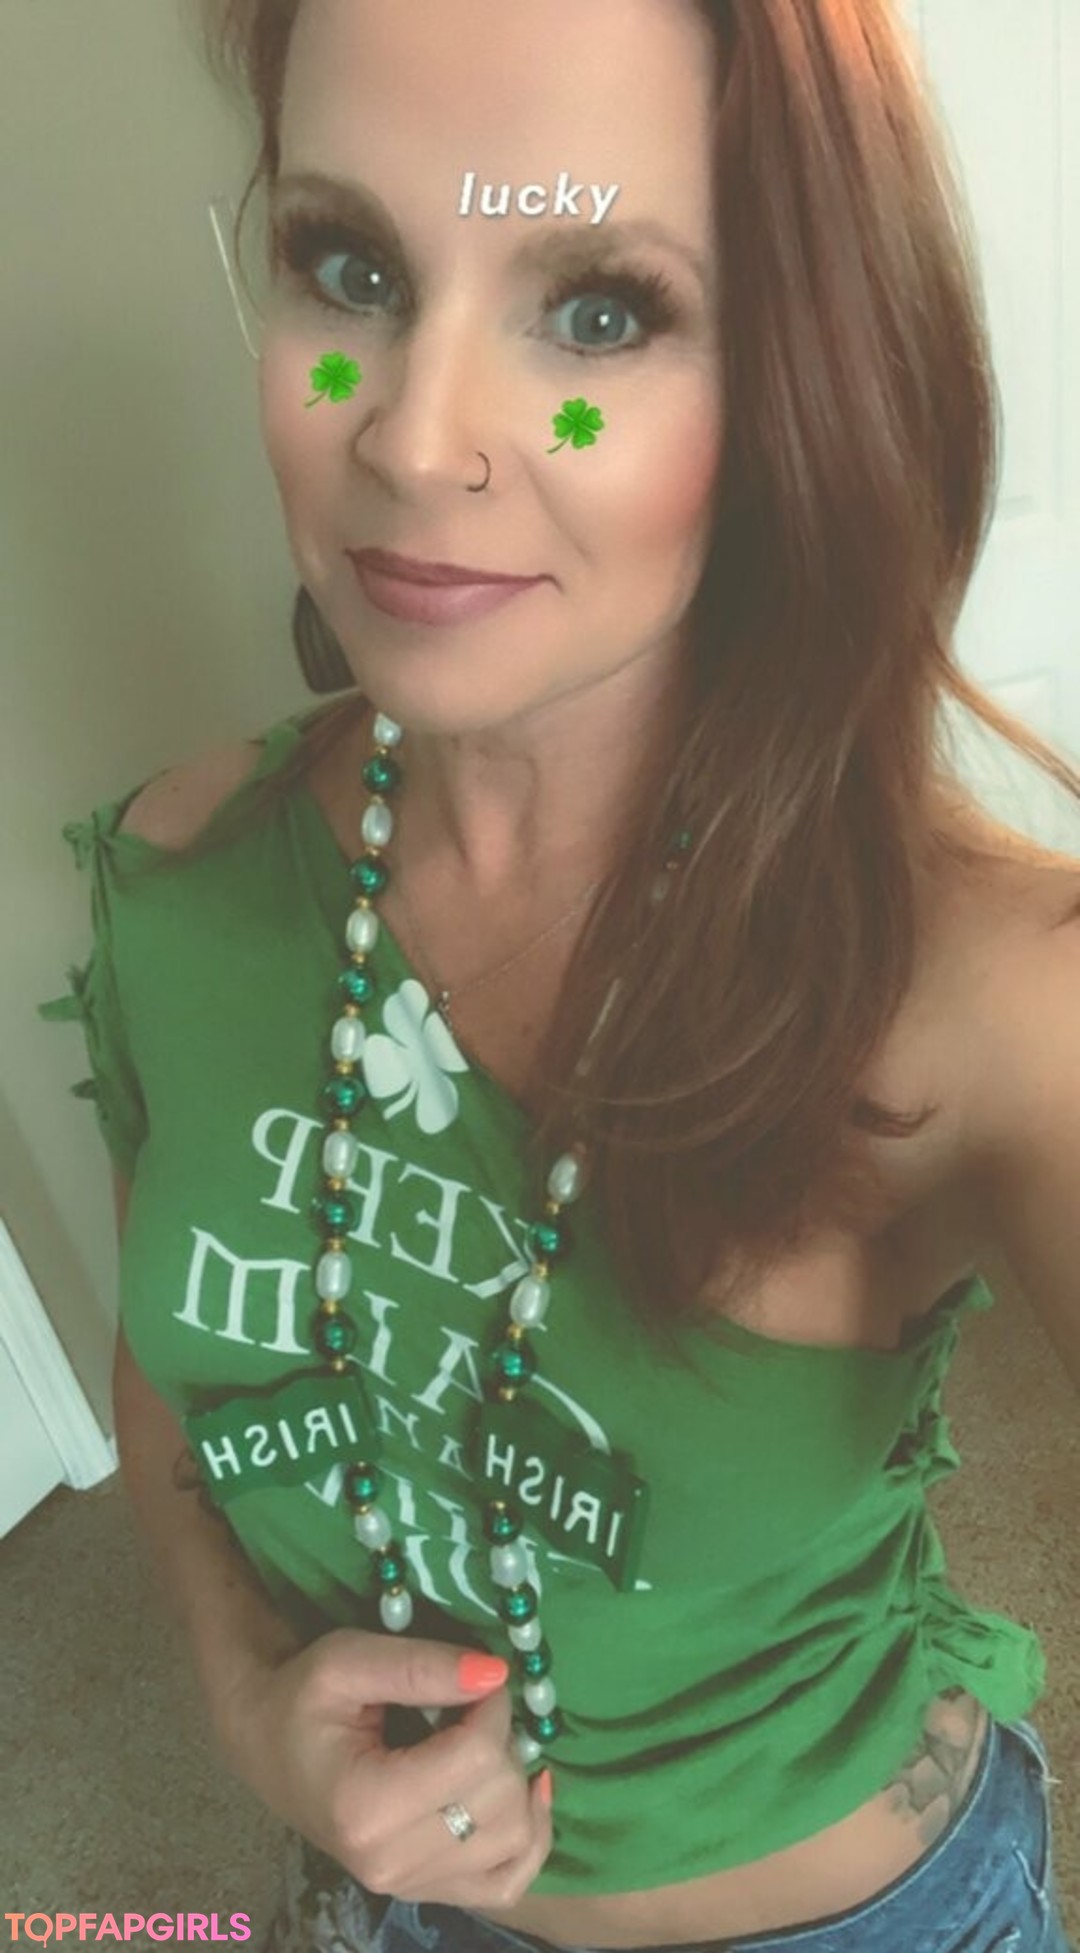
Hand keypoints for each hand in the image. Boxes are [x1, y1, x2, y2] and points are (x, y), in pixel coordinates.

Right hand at [219, 1628, 554, 1908]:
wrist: (266, 1746)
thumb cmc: (300, 1699)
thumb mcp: (346, 1660)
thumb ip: (420, 1665)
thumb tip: (497, 1673)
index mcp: (365, 1808)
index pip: (476, 1757)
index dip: (492, 1705)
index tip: (474, 1676)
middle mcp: (390, 1865)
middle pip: (501, 1800)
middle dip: (505, 1738)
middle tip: (474, 1706)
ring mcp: (411, 1887)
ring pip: (516, 1841)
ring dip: (519, 1781)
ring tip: (485, 1743)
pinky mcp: (428, 1891)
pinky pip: (510, 1881)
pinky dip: (531, 1836)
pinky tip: (526, 1791)